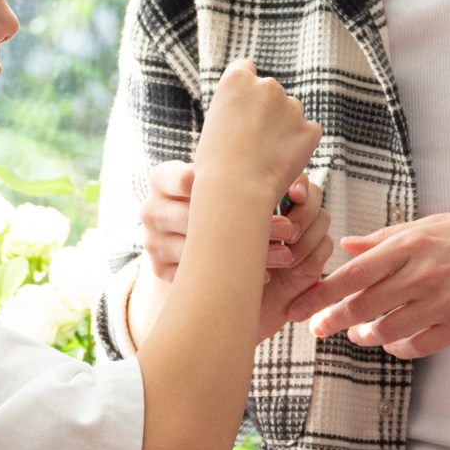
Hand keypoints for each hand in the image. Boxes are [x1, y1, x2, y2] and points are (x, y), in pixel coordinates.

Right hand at [139, 165, 330, 343]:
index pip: (186, 178)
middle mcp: (151, 209)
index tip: (267, 198)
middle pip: (196, 216)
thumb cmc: (214, 199)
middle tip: (289, 230)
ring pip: (199, 251)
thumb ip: (244, 172)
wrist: (181, 234)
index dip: (227, 188)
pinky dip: (229, 277)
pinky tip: (262, 276)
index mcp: (161, 178)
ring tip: (286, 256)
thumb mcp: (220, 181)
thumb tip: (298, 186)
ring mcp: (152, 241)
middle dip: (247, 224)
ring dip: (245, 255)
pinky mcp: (158, 270)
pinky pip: (195, 277)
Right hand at [193, 61, 320, 204]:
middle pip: (271, 92)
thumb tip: (247, 113)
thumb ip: (234, 108)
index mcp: (237, 79)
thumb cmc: (215, 164)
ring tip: (266, 156)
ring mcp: (292, 106)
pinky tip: (283, 162)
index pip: (246, 68)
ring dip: (284, 127)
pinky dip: (300, 145)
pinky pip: (308, 133)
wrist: (235, 189)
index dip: (246, 88)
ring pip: (291, 112)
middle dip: (268, 110)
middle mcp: (267, 85)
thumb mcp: (214, 124)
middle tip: (255, 141)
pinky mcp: (310, 129)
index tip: (246, 104)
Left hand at [284, 207, 449, 358]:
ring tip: (359, 333)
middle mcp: (422, 273)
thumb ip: (387, 237)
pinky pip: (419, 345)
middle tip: (317, 328)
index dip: (321, 293)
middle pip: (363, 305)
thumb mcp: (433, 222)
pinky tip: (394, 341)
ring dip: (366, 335)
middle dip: (333, 320)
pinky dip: (399, 347)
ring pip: (387, 330)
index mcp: (412, 243)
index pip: (353, 273)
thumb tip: (348, 245)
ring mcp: (443, 302)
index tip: (299, 307)